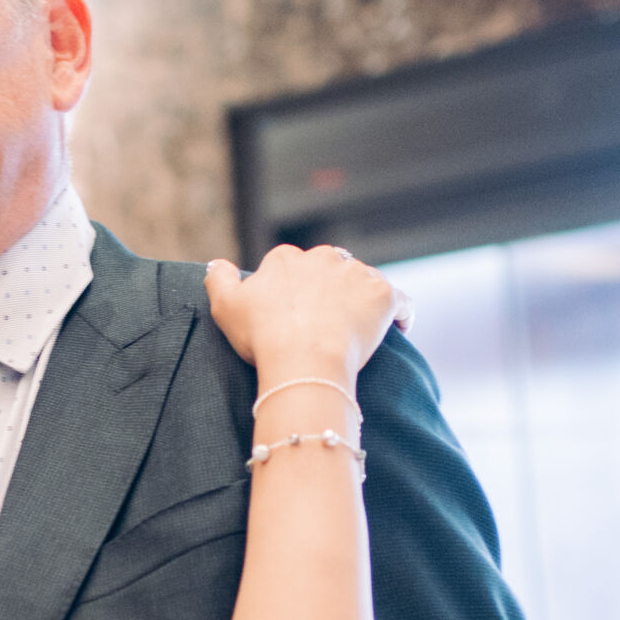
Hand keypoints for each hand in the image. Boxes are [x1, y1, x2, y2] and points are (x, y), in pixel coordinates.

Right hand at [205, 244, 395, 389]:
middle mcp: (323, 257)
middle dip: (330, 292)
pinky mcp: (383, 295)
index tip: (295, 316)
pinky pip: (400, 302)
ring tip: (358, 333)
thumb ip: (218, 278)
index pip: (294, 269)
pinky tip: (399, 329)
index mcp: (286, 259)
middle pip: (331, 271)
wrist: (303, 361)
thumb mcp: (225, 306)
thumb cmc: (263, 338)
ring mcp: (356, 274)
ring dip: (362, 301)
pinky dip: (401, 314)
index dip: (295, 293)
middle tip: (326, 326)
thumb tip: (218, 264)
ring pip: (363, 283)